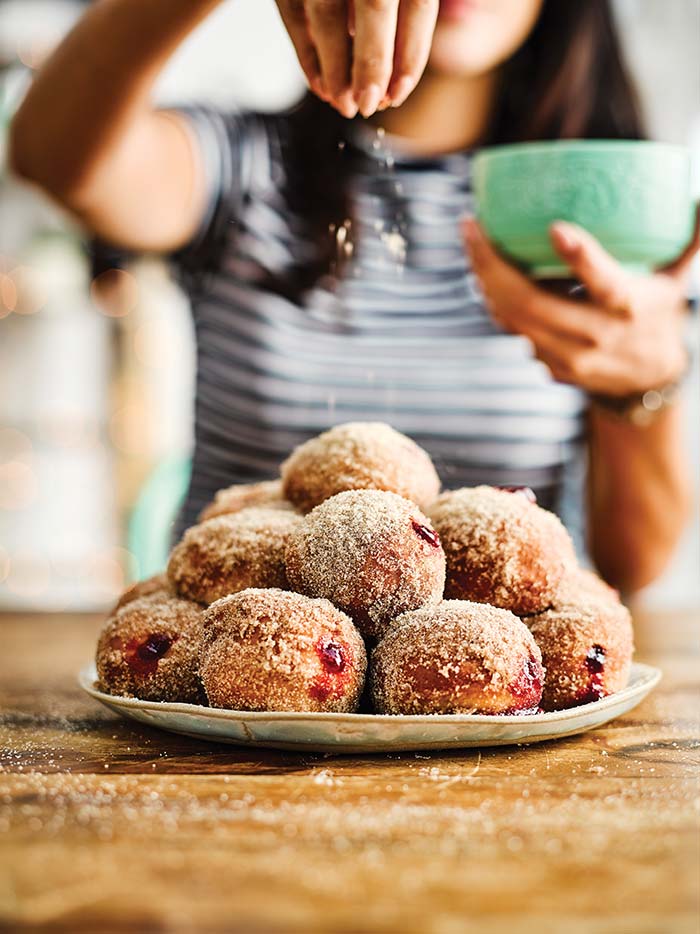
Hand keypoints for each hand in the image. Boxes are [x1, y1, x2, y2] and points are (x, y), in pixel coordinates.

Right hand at [275, 0, 438, 117]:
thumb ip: (410, 9)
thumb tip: (402, 66)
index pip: (418, 2)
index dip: (410, 54)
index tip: (397, 94)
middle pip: (375, 4)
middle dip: (370, 64)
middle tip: (365, 105)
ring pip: (325, 11)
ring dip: (333, 65)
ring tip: (341, 101)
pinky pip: (292, 10)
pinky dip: (305, 50)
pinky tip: (319, 82)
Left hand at [464, 208, 699, 395]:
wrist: (647, 380)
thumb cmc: (657, 312)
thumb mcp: (678, 277)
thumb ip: (691, 236)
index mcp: (628, 308)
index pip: (603, 283)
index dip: (580, 256)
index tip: (554, 226)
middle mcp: (595, 337)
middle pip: (531, 303)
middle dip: (492, 265)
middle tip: (472, 227)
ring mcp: (568, 357)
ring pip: (513, 319)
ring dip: (484, 281)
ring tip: (472, 242)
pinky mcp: (549, 367)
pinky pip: (513, 331)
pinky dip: (495, 301)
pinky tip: (483, 274)